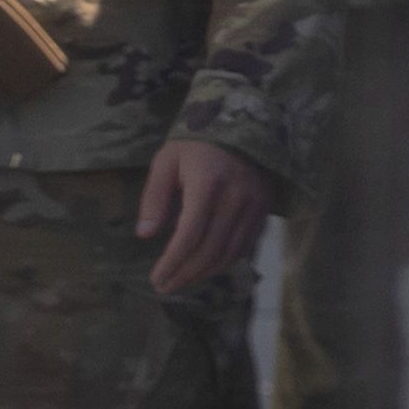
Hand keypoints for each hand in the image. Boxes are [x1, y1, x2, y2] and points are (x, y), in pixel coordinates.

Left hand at [139, 137, 278, 292]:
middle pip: (210, 251)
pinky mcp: (264, 209)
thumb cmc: (196, 143)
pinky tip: (206, 267)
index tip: (156, 279)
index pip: (189, 235)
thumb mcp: (167, 161)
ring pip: (230, 253)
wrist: (241, 123)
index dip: (172, 262)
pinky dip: (225, 262)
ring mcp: (254, 205)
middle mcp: (235, 198)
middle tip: (166, 286)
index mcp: (207, 184)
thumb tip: (144, 235)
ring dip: (204, 273)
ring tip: (183, 280)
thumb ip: (154, 197)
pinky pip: (246, 246)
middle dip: (185, 274)